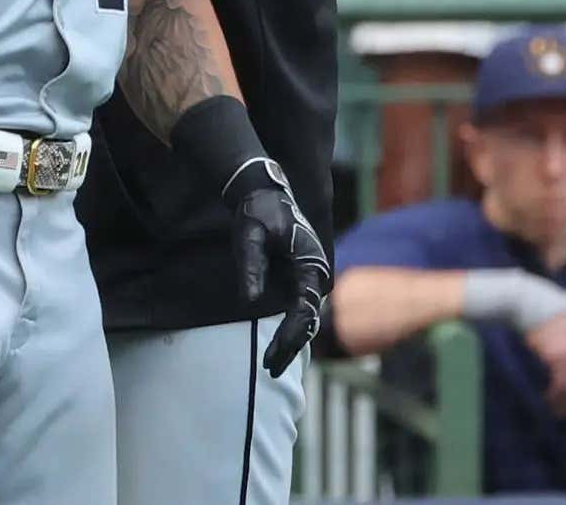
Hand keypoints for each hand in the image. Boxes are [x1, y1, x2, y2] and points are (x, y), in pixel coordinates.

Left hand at [227, 160, 330, 376]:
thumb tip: (250, 302)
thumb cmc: (257, 212)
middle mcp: (316, 275)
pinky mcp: (298, 279)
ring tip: (271, 367)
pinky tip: (276, 349)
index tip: (273, 356)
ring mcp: (308, 278)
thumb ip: (251, 267)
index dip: (289, 336)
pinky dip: (288, 329)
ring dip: (289, 341)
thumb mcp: (249, 236)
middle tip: (270, 371)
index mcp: (312, 265)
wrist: (263, 193)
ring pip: (304, 318)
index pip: (305, 310)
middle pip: (308, 320)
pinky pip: (296, 310)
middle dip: (290, 346)